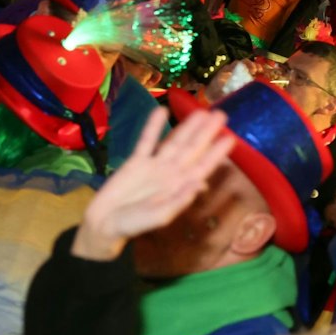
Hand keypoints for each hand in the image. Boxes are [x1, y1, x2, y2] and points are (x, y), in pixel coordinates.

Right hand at [76, 107, 235, 260]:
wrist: (105, 223)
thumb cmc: (134, 224)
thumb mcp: (160, 216)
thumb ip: (180, 200)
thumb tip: (202, 184)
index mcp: (180, 186)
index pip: (203, 166)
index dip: (216, 153)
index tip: (230, 138)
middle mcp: (171, 173)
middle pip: (192, 149)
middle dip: (206, 133)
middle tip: (221, 114)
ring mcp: (154, 165)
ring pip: (174, 141)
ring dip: (187, 127)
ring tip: (200, 110)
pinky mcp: (136, 162)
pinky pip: (146, 141)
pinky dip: (153, 126)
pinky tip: (161, 111)